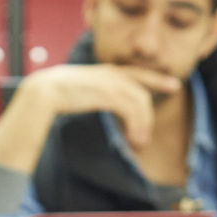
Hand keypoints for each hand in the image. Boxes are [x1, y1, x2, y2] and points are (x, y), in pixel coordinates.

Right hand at [24, 64, 182, 149]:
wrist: (42, 92)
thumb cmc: (51, 96)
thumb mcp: (74, 91)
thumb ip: (87, 92)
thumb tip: (86, 99)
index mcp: (103, 72)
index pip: (135, 73)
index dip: (156, 79)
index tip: (173, 84)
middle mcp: (110, 74)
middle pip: (142, 87)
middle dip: (154, 101)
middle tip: (155, 122)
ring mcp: (110, 82)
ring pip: (139, 102)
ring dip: (142, 125)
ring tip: (139, 144)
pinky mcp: (109, 93)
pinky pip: (132, 110)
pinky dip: (136, 127)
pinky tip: (133, 141)